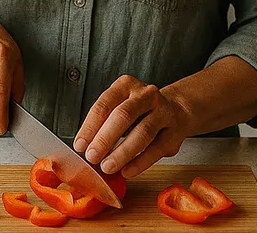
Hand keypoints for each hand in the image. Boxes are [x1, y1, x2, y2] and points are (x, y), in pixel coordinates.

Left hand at [73, 75, 194, 177]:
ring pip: (143, 132)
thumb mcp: (120, 106)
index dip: (90, 126)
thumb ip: (104, 123)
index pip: (105, 104)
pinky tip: (127, 171)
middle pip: (124, 115)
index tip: (80, 145)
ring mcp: (164, 111)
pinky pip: (156, 149)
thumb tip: (85, 149)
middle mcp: (146, 95)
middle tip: (92, 157)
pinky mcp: (175, 131)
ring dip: (122, 152)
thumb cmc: (140, 111)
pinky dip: (140, 162)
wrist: (177, 110)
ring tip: (107, 167)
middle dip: (105, 138)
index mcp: (126, 85)